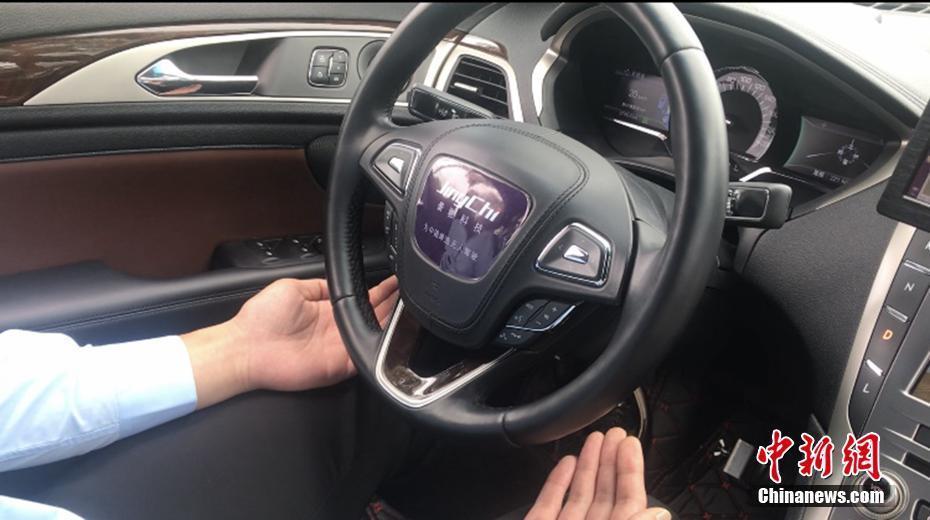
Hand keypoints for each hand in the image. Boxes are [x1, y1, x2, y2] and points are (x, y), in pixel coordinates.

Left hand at [181, 276, 397, 408]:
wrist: (245, 347)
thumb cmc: (260, 318)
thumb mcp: (292, 287)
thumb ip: (320, 286)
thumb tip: (340, 283)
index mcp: (328, 310)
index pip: (363, 300)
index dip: (382, 291)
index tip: (397, 282)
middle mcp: (336, 330)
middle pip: (374, 318)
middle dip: (393, 307)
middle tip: (411, 296)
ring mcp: (338, 350)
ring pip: (374, 338)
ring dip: (390, 327)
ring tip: (409, 313)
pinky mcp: (336, 367)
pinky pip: (363, 360)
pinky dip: (377, 352)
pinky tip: (391, 337)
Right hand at [525, 428, 670, 519]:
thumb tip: (660, 513)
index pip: (629, 502)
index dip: (631, 471)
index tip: (631, 444)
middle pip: (604, 494)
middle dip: (609, 460)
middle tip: (615, 432)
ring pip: (579, 495)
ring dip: (587, 465)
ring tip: (595, 439)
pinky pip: (549, 503)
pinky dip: (556, 481)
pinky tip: (566, 462)